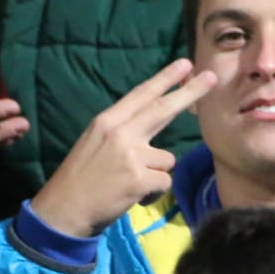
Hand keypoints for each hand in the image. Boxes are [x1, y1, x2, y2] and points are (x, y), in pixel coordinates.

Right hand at [29, 60, 215, 237]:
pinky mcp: (139, 179)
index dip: (165, 79)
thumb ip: (123, 130)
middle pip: (163, 109)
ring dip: (156, 173)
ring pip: (168, 160)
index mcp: (107, 121)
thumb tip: (154, 120)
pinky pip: (165, 182)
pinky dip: (153, 193)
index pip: (141, 95)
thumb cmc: (81, 177)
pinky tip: (132, 196)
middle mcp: (120, 133)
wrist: (63, 209)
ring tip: (131, 183)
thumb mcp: (95, 142)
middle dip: (190, 92)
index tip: (185, 64)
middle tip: (212, 77)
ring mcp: (130, 156)